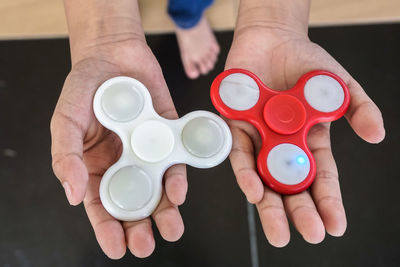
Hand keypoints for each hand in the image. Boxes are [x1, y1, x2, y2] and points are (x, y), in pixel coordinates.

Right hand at [50, 38, 186, 257]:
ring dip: (166, 211)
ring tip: (170, 229)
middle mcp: (126, 164)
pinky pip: (176, 161)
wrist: (113, 53)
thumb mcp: (66, 120)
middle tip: (144, 244)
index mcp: (97, 167)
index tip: (116, 248)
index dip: (107, 228)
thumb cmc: (84, 87)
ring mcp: (149, 151)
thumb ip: (67, 156)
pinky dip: (178, 177)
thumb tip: (73, 194)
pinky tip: (177, 191)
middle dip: (139, 227)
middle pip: (133, 203)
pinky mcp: (170, 136)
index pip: (102, 206)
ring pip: (159, 188)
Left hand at [225, 24, 384, 245]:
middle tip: (309, 234)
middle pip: (291, 186)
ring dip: (271, 205)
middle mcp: (283, 146)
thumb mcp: (337, 85)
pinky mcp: (236, 127)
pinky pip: (239, 155)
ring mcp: (259, 138)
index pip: (321, 177)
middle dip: (301, 211)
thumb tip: (377, 135)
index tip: (336, 225)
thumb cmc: (305, 62)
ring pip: (264, 179)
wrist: (271, 39)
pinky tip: (255, 192)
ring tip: (280, 231)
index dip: (329, 201)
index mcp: (309, 141)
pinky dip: (246, 173)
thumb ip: (357, 108)